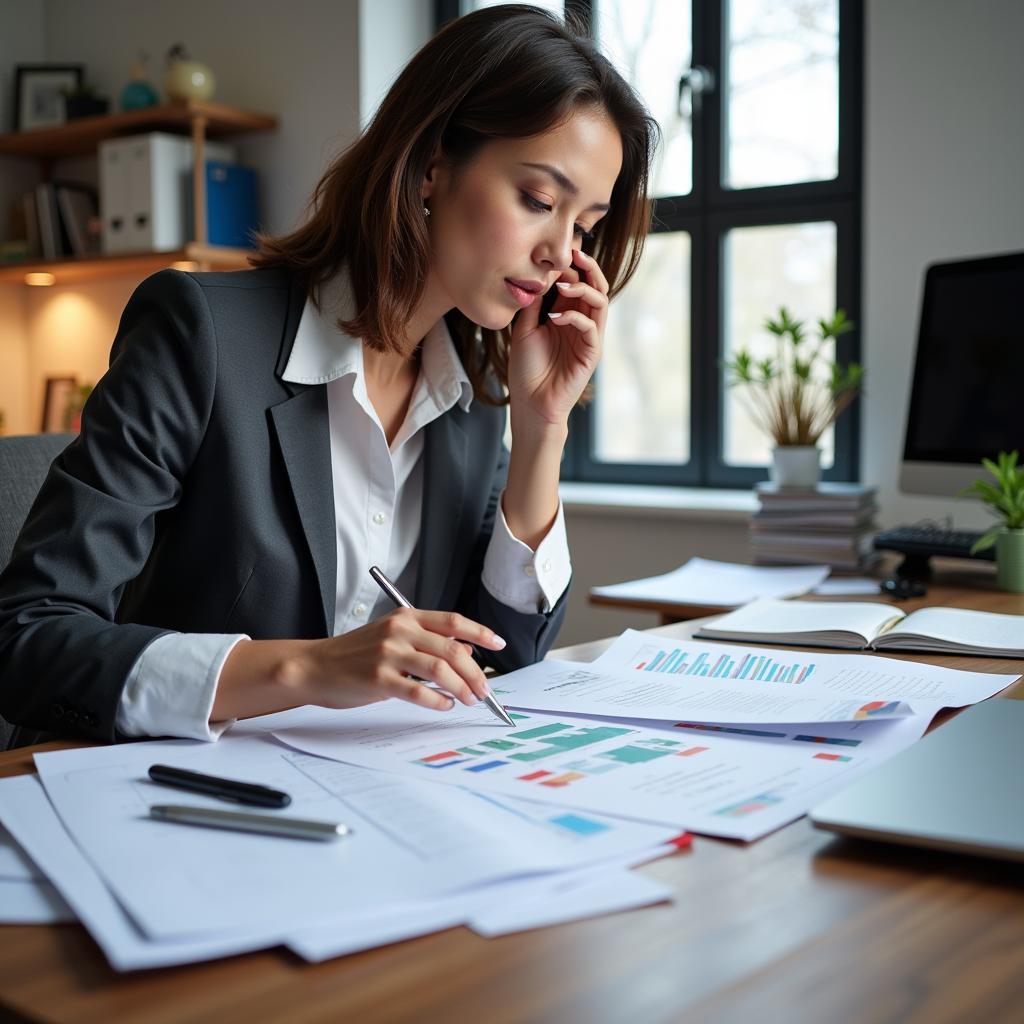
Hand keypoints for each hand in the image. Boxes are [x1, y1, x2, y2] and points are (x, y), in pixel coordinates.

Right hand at [295, 608, 504, 712]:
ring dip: (462, 688)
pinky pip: (419, 692)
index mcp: (406, 617)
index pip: (453, 621)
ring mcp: (388, 653)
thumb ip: (428, 642)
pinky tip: (444, 705)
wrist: (315, 666)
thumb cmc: (355, 654)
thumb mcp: (393, 638)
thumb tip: (466, 652)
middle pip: (452, 649)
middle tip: (485, 689)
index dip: (481, 632)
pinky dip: (438, 701)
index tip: (499, 644)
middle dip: (475, 672)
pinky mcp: (378, 678)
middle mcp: (399, 630)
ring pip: (440, 670)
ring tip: (469, 699)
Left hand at [508, 247, 608, 430]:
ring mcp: (588, 338)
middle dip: (588, 268)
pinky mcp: (591, 354)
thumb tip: (541, 275)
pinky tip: (556, 316)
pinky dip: (575, 316)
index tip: (559, 254)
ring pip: (600, 302)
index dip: (572, 267)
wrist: (530, 403)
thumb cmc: (527, 370)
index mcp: (567, 316)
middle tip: (574, 255)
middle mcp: (581, 324)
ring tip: (565, 286)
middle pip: (596, 287)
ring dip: (584, 288)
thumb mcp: (525, 329)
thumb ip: (535, 304)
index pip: (579, 284)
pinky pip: (591, 327)